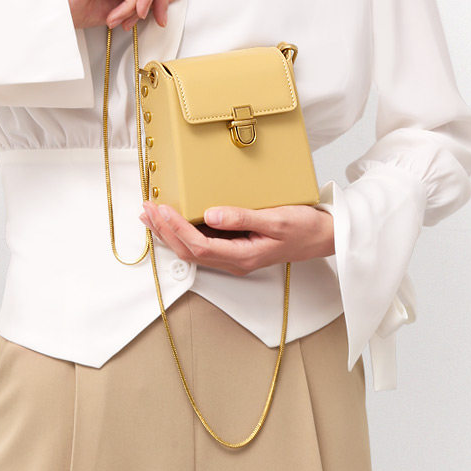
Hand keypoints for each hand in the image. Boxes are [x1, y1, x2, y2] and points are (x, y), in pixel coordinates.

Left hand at [139, 201, 334, 275]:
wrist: (324, 237)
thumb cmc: (305, 228)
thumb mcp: (276, 219)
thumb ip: (243, 217)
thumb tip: (212, 214)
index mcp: (242, 256)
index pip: (199, 246)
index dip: (176, 229)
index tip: (162, 210)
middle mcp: (234, 261)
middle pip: (188, 251)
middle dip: (164, 231)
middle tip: (147, 210)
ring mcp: (233, 256)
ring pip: (192, 250)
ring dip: (169, 233)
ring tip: (151, 215)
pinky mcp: (235, 248)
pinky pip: (202, 244)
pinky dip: (183, 232)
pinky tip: (174, 220)